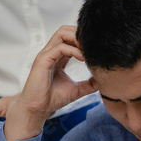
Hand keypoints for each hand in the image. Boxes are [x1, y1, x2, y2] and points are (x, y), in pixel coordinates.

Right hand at [4, 25, 96, 140]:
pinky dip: (73, 50)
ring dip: (77, 38)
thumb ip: (89, 83)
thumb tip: (102, 80)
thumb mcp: (77, 90)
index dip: (83, 41)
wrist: (38, 109)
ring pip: (61, 33)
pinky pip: (60, 48)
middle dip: (80, 34)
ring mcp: (46, 55)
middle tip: (92, 46)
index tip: (95, 49)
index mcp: (57, 57)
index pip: (70, 39)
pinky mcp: (43, 60)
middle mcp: (50, 53)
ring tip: (88, 50)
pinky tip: (83, 58)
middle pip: (65, 30)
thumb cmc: (52, 99)